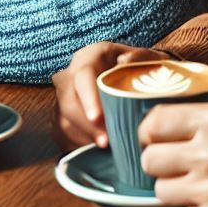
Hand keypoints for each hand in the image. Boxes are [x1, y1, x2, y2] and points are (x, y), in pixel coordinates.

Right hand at [52, 41, 169, 149]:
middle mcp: (70, 75)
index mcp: (89, 57)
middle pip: (69, 103)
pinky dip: (79, 144)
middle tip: (106, 142)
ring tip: (106, 148)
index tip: (98, 118)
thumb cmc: (139, 68)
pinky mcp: (62, 117)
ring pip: (64, 121)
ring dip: (84, 137)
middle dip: (87, 126)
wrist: (128, 75)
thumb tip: (124, 62)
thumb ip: (140, 57)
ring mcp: (63, 97)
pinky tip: (96, 150)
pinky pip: (63, 134)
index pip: (82, 76)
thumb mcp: (145, 56)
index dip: (88, 98)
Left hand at [140, 103, 207, 206]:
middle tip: (176, 165)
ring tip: (201, 184)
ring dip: (177, 190)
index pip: (154, 123)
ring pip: (161, 191)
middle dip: (160, 163)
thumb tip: (155, 125)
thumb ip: (200, 120)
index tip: (153, 139)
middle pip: (150, 160)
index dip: (149, 133)